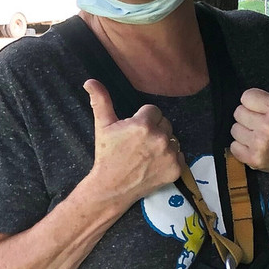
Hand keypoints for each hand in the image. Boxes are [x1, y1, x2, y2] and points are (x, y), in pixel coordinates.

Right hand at [84, 79, 181, 203]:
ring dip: (163, 144)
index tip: (133, 133)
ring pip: (173, 139)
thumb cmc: (107, 156)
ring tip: (146, 155)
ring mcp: (169, 155)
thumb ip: (100, 101)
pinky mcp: (176, 169)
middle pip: (165, 124)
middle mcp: (159, 138)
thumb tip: (90, 81)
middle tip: (138, 145)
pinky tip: (154, 164)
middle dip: (154, 131)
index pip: (154, 111)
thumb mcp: (103, 126)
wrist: (112, 187)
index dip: (142, 120)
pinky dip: (169, 159)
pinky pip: (179, 155)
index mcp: (143, 124)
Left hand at [229, 50, 268, 181]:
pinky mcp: (253, 159)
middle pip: (237, 112)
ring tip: (259, 134)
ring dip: (243, 132)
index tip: (265, 109)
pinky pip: (233, 147)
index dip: (253, 102)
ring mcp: (261, 144)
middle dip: (248, 117)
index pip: (246, 96)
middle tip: (263, 123)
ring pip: (234, 129)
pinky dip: (241, 148)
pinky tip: (256, 147)